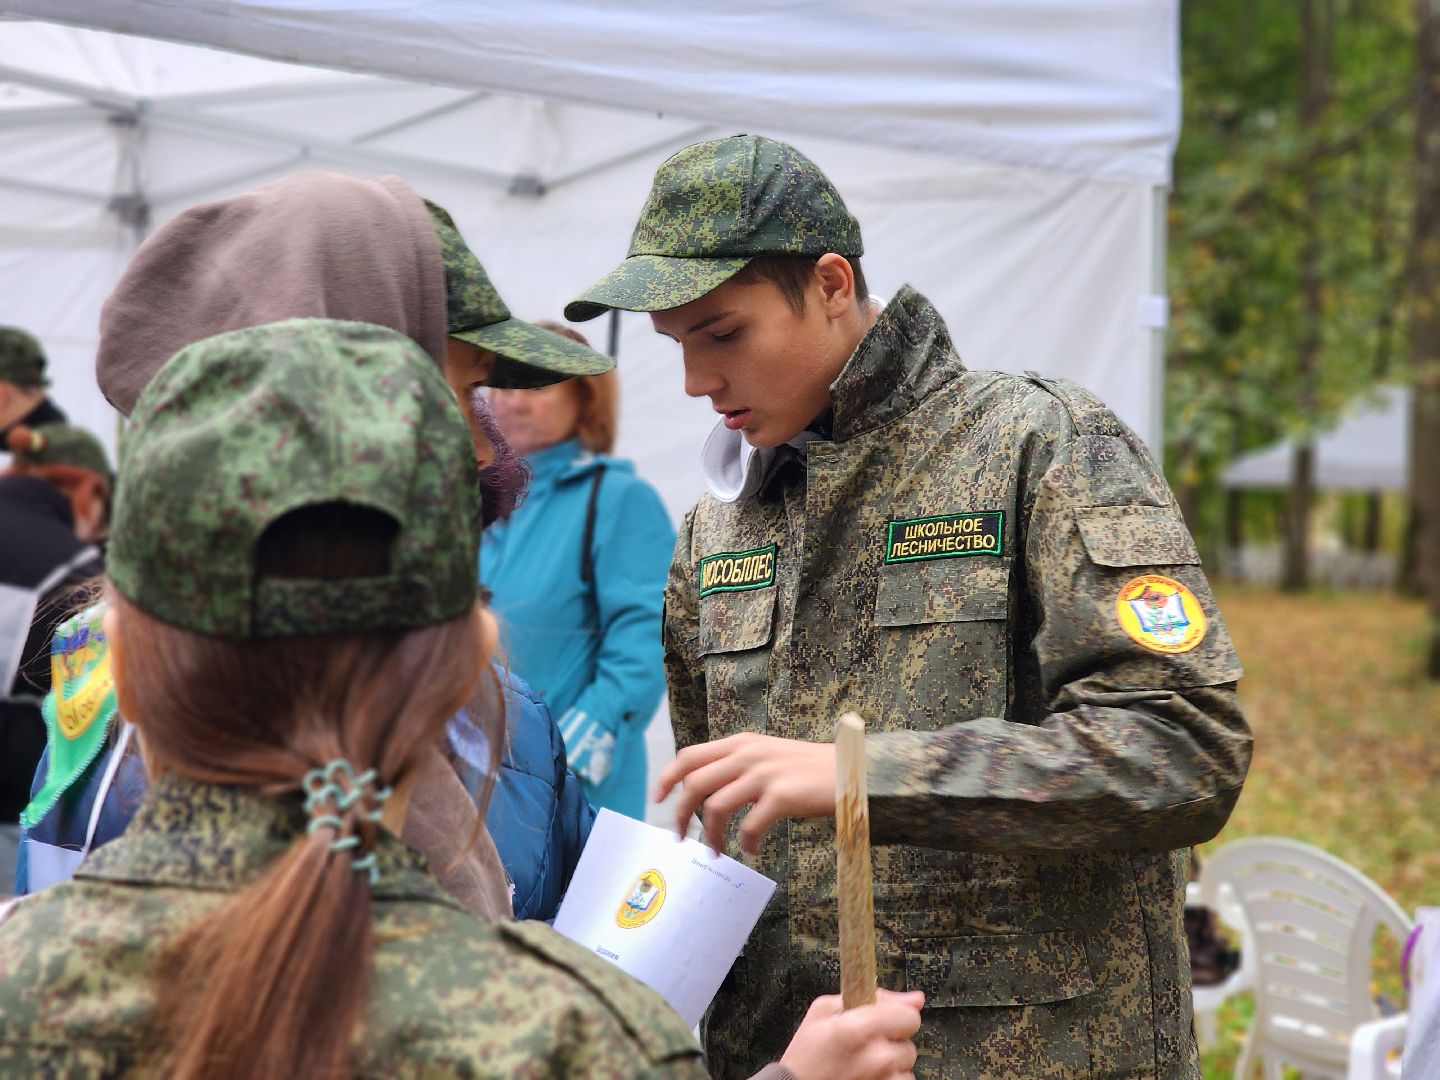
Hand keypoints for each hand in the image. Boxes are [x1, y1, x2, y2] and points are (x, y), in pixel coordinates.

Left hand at [653, 734, 835, 854]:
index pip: (689, 756)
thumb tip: (707, 791)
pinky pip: (749, 826)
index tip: (658, 800)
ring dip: (710, 836)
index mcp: (741, 742)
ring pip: (716, 808)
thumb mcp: (768, 755)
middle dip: (681, 816)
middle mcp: (748, 754)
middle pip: (695, 784)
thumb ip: (739, 765)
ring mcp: (764, 773)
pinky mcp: (782, 795)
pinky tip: (751, 850)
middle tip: (682, 838)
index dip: (667, 779)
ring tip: (716, 851)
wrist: (853, 770)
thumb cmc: (809, 769)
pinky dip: (745, 843)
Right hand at [778, 990, 923, 1079]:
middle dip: (890, 1044)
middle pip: (909, 1045)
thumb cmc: (807, 1053)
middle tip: (864, 1047)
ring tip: (862, 1066)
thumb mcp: (824, 1010)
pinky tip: (866, 1078)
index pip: (910, 1016)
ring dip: (890, 1066)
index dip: (896, 1016)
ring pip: (905, 1069)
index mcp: (861, 1028)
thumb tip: (916, 998)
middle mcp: (878, 1057)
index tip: (883, 1021)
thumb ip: (870, 997)